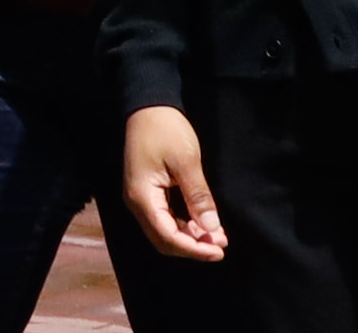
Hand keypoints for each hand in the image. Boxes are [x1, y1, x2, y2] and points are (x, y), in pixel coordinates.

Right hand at [119, 103, 227, 261]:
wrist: (148, 106)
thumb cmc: (166, 130)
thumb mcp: (186, 162)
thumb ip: (198, 197)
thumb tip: (212, 230)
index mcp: (142, 196)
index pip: (167, 236)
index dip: (194, 249)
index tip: (220, 251)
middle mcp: (137, 202)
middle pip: (163, 239)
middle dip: (192, 247)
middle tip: (221, 246)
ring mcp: (140, 197)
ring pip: (163, 231)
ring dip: (190, 238)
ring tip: (217, 236)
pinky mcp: (147, 192)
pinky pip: (164, 219)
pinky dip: (184, 226)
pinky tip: (203, 224)